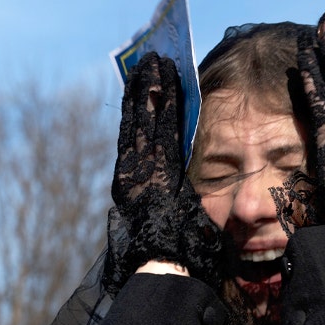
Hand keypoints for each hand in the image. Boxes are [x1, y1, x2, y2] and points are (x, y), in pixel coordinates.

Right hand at [103, 52, 222, 293]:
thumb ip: (177, 194)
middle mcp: (137, 171)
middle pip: (143, 121)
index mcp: (140, 183)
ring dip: (149, 87)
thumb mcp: (179, 216)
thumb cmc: (177, 250)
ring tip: (154, 60)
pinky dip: (152, 99)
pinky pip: (152, 125)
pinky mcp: (148, 164)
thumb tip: (187, 185)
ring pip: (146, 117)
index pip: (146, 137)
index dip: (147, 109)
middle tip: (151, 60)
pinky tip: (155, 78)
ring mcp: (141, 167)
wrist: (166, 264)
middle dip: (146, 90)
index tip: (150, 85)